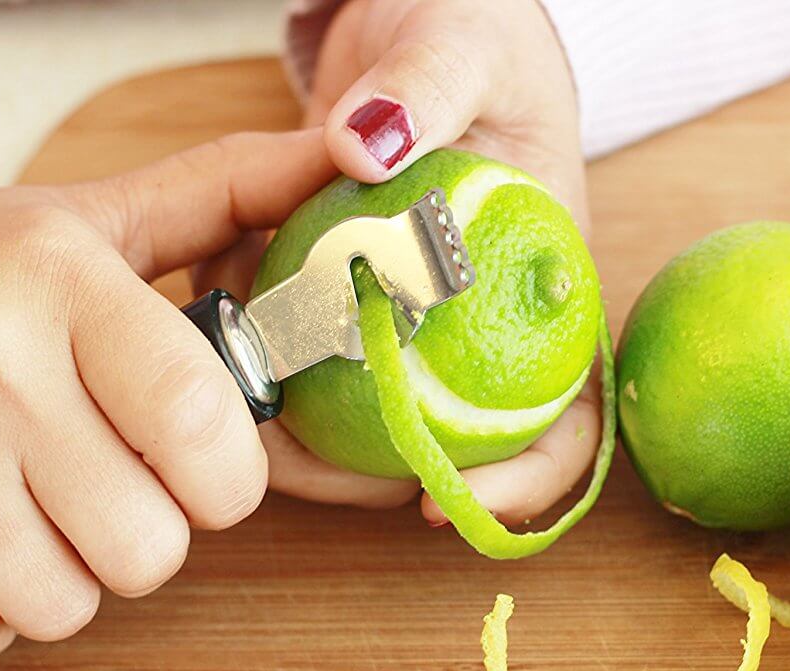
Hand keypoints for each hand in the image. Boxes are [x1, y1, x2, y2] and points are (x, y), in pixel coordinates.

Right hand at [0, 131, 337, 660]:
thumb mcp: (79, 220)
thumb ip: (221, 193)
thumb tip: (341, 163)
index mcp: (61, 280)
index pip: (203, 425)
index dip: (226, 479)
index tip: (202, 469)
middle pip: (150, 546)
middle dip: (144, 537)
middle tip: (102, 486)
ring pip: (70, 604)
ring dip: (65, 578)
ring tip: (27, 508)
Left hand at [197, 0, 601, 526]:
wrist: (422, 18)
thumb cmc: (474, 30)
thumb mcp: (465, 41)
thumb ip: (428, 86)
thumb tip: (367, 147)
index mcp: (543, 288)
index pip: (565, 413)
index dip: (524, 478)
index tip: (445, 503)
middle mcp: (483, 323)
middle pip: (452, 441)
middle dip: (372, 476)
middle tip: (288, 464)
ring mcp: (413, 321)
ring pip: (370, 416)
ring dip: (304, 429)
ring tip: (238, 402)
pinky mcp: (348, 302)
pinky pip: (310, 354)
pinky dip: (267, 355)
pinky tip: (223, 322)